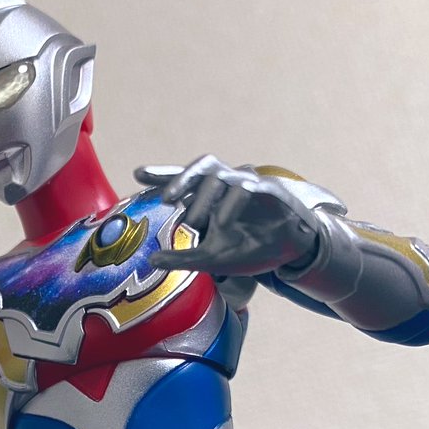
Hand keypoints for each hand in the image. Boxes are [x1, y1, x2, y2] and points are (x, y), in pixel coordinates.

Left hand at [134, 155, 317, 275]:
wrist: (290, 249)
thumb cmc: (249, 247)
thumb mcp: (212, 258)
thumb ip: (182, 258)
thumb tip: (151, 260)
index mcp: (211, 197)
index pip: (184, 180)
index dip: (161, 174)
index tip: (137, 174)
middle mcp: (227, 185)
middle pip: (202, 168)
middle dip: (180, 179)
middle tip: (165, 199)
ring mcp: (248, 185)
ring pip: (222, 177)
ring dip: (204, 199)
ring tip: (195, 224)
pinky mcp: (270, 190)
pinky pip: (248, 188)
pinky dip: (232, 204)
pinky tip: (223, 223)